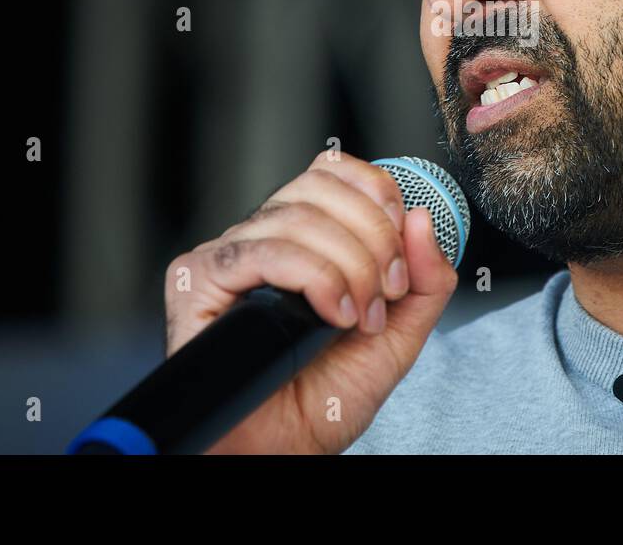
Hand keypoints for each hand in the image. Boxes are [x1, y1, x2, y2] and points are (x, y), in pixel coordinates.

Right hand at [164, 151, 458, 453]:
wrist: (287, 450)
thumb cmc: (327, 396)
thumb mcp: (399, 333)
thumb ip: (425, 278)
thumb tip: (424, 218)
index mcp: (303, 238)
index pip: (332, 172)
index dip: (376, 193)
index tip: (404, 240)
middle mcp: (262, 238)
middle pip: (319, 187)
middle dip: (372, 236)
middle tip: (389, 290)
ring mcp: (228, 257)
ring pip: (297, 218)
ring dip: (349, 266)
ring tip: (359, 317)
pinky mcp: (196, 280)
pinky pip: (262, 251)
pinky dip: (314, 278)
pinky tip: (331, 315)